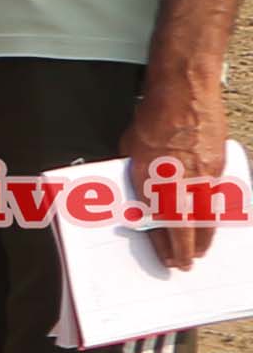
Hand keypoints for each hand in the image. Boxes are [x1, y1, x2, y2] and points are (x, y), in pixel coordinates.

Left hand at [123, 77, 225, 268]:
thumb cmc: (154, 116)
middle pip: (191, 227)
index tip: (169, 260)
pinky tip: (212, 218)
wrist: (185, 90)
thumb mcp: (131, 152)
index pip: (165, 227)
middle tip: (186, 263)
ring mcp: (207, 174)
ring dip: (205, 235)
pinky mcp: (220, 164)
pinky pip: (219, 197)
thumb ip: (138, 178)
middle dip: (189, 248)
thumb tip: (139, 198)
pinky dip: (215, 212)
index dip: (168, 247)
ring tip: (201, 248)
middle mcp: (185, 182)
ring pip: (209, 215)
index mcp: (158, 181)